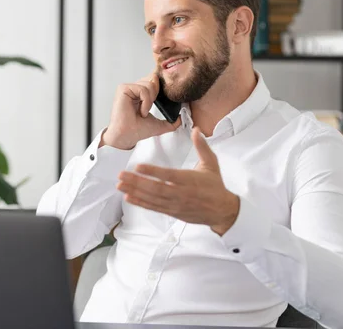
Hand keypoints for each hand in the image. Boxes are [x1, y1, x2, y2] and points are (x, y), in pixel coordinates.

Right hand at [100, 72, 181, 149]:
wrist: (127, 136)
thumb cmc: (138, 130)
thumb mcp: (160, 124)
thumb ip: (171, 121)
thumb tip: (182, 118)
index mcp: (141, 93)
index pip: (155, 81)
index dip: (161, 89)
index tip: (161, 101)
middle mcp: (134, 88)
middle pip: (154, 79)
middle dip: (157, 95)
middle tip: (149, 109)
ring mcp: (128, 87)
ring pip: (150, 84)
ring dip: (151, 101)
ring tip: (144, 112)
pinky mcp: (123, 89)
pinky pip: (143, 89)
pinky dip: (146, 101)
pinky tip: (141, 111)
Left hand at [116, 127, 239, 235]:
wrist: (222, 211)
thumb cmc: (215, 186)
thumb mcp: (211, 164)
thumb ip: (202, 147)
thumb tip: (196, 130)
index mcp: (189, 180)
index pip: (168, 175)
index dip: (152, 171)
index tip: (138, 166)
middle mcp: (180, 193)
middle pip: (155, 188)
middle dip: (136, 182)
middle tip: (121, 175)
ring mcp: (175, 204)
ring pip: (152, 198)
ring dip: (135, 191)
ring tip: (120, 185)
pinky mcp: (172, 211)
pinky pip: (154, 207)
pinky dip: (141, 203)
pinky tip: (129, 197)